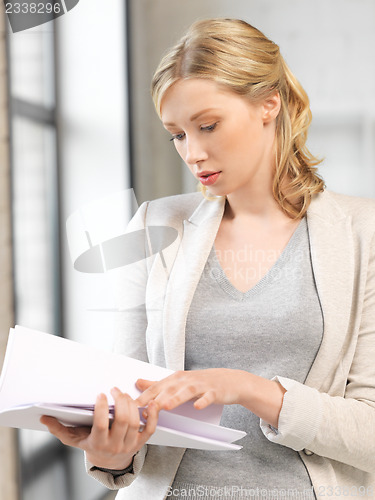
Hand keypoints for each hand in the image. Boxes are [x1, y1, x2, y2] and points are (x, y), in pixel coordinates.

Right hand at [40, 387, 158, 469]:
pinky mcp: (141, 442)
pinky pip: (150, 429)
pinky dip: (153, 416)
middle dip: (120, 402)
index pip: (102, 425)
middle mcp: (115, 445)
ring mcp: (130, 444)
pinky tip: (150, 403)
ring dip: (132, 404)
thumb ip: (59, 428)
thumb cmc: (90, 444)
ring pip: (135, 422)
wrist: (109, 462)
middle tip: (114, 389)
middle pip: (122, 421)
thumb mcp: (74, 439)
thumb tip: (44, 418)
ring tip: (124, 394)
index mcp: (98, 443)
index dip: (102, 409)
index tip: (100, 394)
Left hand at [135, 368, 243, 411]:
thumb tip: (137, 382)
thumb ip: (158, 383)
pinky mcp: (214, 391)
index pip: (157, 387)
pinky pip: (208, 397)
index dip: (144, 396)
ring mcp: (201, 385)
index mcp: (176, 378)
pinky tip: (197, 407)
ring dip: (176, 398)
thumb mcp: (179, 381)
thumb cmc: (201, 383)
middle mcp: (187, 380)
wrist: (229, 380)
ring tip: (165, 406)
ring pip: (187, 391)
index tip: (132, 405)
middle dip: (156, 398)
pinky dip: (202, 401)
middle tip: (143, 409)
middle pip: (170, 389)